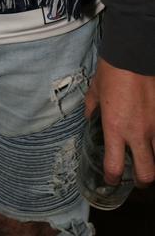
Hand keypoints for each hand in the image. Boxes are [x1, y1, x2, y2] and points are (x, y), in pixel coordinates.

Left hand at [86, 57, 154, 186]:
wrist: (133, 56)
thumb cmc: (112, 72)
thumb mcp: (94, 90)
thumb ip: (92, 108)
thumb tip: (89, 117)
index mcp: (114, 128)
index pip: (114, 166)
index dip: (112, 178)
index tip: (110, 179)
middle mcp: (136, 132)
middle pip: (146, 173)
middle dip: (142, 182)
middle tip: (137, 178)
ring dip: (153, 162)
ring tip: (148, 158)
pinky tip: (153, 138)